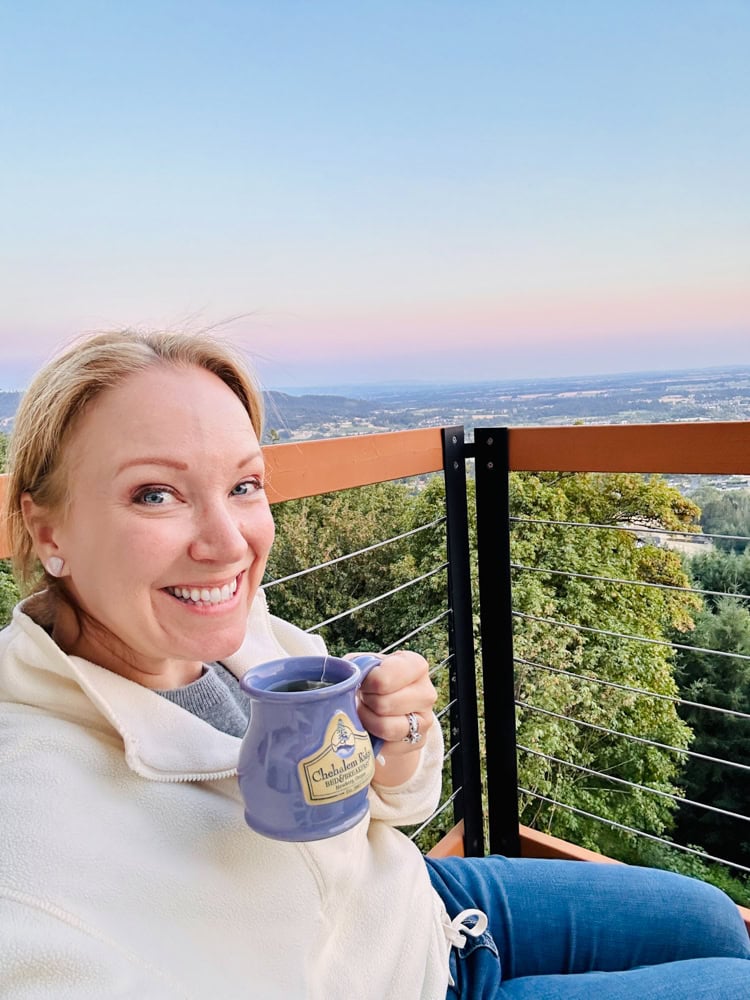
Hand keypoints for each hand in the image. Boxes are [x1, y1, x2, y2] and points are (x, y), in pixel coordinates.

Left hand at [352, 650, 437, 784]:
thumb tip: (347, 681)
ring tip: (365, 712)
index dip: (366, 684)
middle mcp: (426, 693)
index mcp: (415, 666)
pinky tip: (372, 728)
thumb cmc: (373, 681)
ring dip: (368, 721)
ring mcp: (425, 720)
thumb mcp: (365, 666)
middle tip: (364, 698)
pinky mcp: (418, 743)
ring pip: (387, 728)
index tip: (363, 683)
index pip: (383, 680)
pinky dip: (373, 739)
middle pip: (384, 704)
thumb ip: (356, 668)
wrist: (384, 706)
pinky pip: (388, 747)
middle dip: (366, 702)